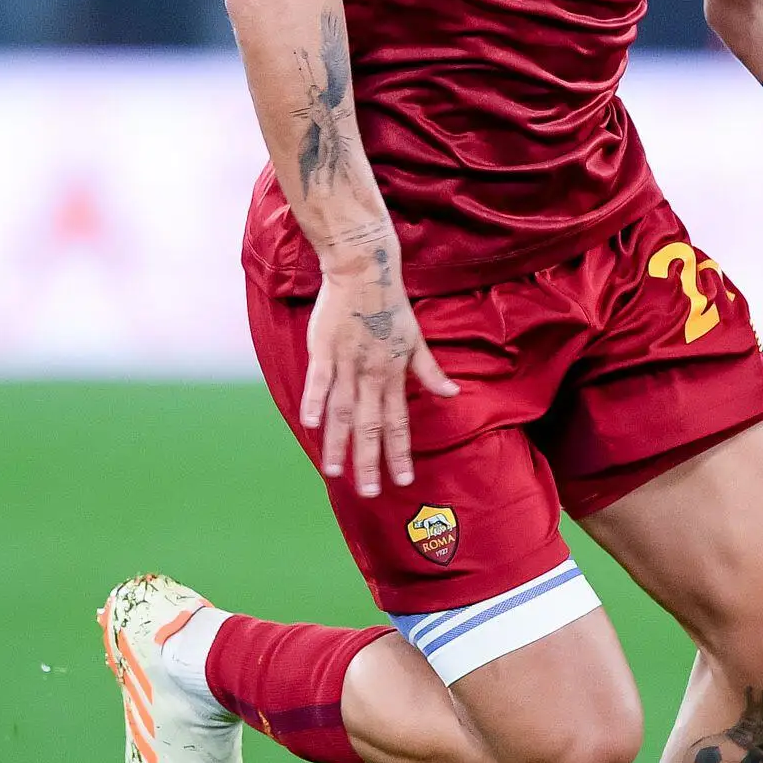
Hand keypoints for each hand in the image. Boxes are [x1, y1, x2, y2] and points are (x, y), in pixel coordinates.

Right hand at [302, 243, 460, 496]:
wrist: (364, 270)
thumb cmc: (390, 304)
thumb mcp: (416, 339)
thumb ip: (430, 371)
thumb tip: (453, 393)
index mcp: (393, 374)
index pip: (399, 422)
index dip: (400, 452)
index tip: (403, 480)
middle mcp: (371, 374)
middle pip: (371, 425)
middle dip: (370, 461)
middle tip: (369, 493)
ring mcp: (347, 363)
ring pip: (343, 411)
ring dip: (339, 443)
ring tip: (335, 472)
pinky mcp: (324, 349)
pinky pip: (319, 380)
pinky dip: (314, 401)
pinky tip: (309, 424)